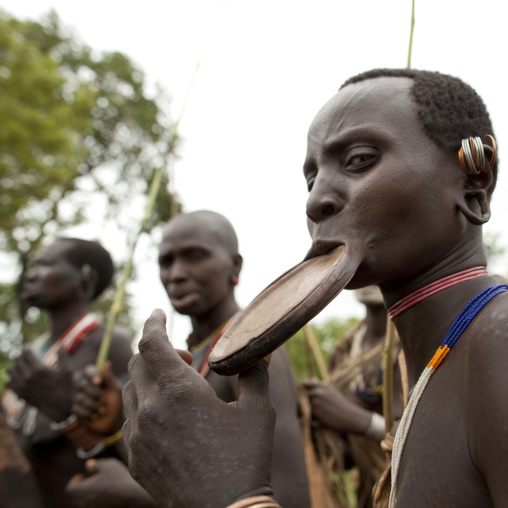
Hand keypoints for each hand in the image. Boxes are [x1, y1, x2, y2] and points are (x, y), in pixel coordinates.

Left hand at [8, 348, 74, 421]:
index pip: (26, 353)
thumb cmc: (67, 387)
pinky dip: (12, 377)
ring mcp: (23, 387)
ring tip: (23, 364)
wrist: (61, 408)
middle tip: (27, 354)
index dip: (27, 347)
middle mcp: (28, 377)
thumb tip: (60, 344)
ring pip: (11, 371)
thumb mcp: (69, 370)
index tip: (29, 345)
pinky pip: (10, 383)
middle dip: (22, 355)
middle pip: (18, 360)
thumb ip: (63, 356)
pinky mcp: (21, 394)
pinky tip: (20, 376)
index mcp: (39, 369)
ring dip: (16, 365)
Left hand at [66, 458, 156, 507]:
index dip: (74, 482)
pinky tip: (106, 494)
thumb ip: (96, 464)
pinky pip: (92, 507)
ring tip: (99, 487)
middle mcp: (84, 503)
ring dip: (87, 495)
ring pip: (83, 503)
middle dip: (79, 489)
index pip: (69, 489)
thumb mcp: (108, 465)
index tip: (81, 476)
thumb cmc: (119, 479)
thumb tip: (88, 465)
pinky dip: (94, 501)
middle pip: (75, 498)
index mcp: (83, 490)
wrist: (133, 497)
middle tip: (88, 481)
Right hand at [73, 362, 123, 434]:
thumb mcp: (115, 391)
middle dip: (92, 392)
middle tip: (101, 398)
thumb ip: (109, 378)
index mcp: (96, 379)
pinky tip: (94, 417)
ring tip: (102, 411)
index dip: (92, 375)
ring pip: (79, 397)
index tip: (98, 382)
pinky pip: (76, 408)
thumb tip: (106, 362)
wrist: (112, 423)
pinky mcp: (75, 409)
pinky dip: (87, 413)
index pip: (89, 370)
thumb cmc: (116, 404)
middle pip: (81, 383)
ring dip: (92, 405)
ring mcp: (79, 397)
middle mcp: (86, 386)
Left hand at [123, 309, 274, 507]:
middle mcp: (151, 408)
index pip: (150, 341)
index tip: (159, 312)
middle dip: (157, 350)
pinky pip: (129, 419)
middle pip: (137, 361)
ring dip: (149, 378)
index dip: (152, 321)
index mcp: (179, 390)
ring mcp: (138, 435)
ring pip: (131, 389)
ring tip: (178, 388)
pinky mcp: (135, 457)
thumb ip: (255, 373)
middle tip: (186, 359)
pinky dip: (144, 405)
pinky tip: (167, 417)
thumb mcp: (258, 411)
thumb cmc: (246, 459)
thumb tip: (261, 350)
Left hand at [302, 379, 371, 434]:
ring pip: (301, 408)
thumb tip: (311, 380)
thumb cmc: (342, 405)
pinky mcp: (317, 416)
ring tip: (307, 417)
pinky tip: (316, 424)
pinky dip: (309, 422)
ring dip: (302, 413)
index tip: (298, 397)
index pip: (302, 384)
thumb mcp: (332, 391)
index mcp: (321, 386)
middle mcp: (317, 393)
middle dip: (298, 403)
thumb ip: (320, 386)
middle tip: (299, 409)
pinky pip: (307, 419)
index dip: (299, 391)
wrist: (352, 418)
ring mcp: (316, 404)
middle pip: (299, 396)